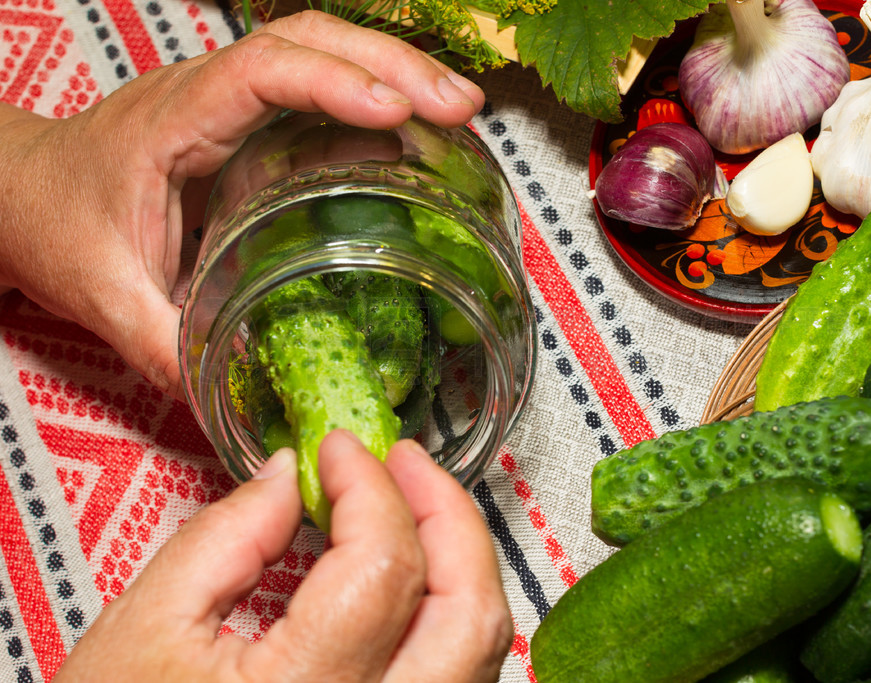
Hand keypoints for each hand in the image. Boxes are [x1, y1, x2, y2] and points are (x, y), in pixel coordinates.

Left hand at [0, 11, 484, 398]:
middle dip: (393, 63)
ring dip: (394, 67)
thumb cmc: (52, 224)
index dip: (334, 83)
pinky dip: (372, 92)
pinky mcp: (245, 118)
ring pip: (321, 47)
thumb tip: (235, 401)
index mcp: (174, 122)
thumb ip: (168, 350)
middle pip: (312, 39)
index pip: (263, 73)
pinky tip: (413, 126)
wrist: (19, 192)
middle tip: (460, 107)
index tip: (395, 112)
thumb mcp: (106, 296)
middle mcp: (207, 92)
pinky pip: (316, 84)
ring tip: (458, 109)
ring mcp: (229, 99)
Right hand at [55, 430, 512, 681]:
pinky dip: (448, 610)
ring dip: (460, 560)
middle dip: (448, 515)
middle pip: (467, 612)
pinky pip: (459, 675)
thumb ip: (225, 536)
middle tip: (404, 462)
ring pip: (479, 649)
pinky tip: (414, 571)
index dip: (369, 486)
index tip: (340, 449)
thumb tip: (292, 473)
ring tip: (413, 504)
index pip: (381, 565)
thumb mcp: (145, 627)